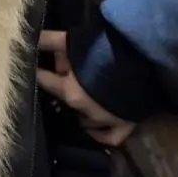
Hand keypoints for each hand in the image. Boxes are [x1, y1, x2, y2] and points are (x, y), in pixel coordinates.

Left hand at [36, 30, 135, 147]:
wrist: (146, 57)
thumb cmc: (106, 48)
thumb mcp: (73, 41)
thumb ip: (50, 40)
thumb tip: (31, 39)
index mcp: (70, 92)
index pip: (46, 82)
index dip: (40, 73)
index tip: (34, 67)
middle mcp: (85, 111)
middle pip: (66, 100)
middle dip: (63, 87)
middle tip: (64, 74)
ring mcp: (106, 122)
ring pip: (85, 120)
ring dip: (80, 110)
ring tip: (80, 97)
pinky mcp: (125, 126)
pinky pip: (108, 137)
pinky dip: (99, 134)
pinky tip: (93, 128)